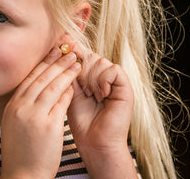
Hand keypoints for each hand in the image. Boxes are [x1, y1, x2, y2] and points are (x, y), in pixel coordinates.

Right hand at [0, 47, 80, 178]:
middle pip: (40, 78)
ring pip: (52, 86)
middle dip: (55, 62)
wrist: (22, 175)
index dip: (42, 63)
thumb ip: (24, 106)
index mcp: (12, 106)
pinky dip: (68, 90)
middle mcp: (21, 108)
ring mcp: (34, 116)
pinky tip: (75, 83)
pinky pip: (61, 102)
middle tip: (67, 50)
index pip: (29, 78)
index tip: (52, 52)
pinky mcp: (48, 126)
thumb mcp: (15, 124)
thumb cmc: (21, 151)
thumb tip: (37, 89)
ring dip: (65, 72)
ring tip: (75, 62)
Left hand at [66, 44, 136, 177]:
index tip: (63, 46)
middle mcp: (105, 79)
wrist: (95, 144)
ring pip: (101, 61)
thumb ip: (69, 74)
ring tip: (90, 95)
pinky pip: (114, 70)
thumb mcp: (71, 94)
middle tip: (82, 90)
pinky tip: (100, 95)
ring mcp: (116, 83)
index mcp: (92, 79)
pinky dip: (104, 80)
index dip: (73, 50)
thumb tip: (63, 51)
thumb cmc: (82, 123)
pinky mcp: (126, 89)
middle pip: (91, 56)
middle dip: (82, 69)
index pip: (84, 56)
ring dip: (92, 77)